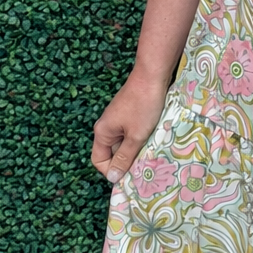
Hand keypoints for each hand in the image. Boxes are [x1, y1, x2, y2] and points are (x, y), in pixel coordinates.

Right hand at [91, 68, 169, 185]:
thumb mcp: (136, 135)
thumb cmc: (144, 105)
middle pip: (112, 152)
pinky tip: (153, 139)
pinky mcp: (129, 113)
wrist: (153, 75)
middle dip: (126, 161)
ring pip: (124, 143)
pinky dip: (140, 138)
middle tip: (143, 167)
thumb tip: (113, 177)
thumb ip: (124, 157)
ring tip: (150, 153)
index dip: (112, 170)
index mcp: (102, 132)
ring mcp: (118, 119)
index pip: (99, 160)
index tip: (129, 175)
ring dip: (136, 149)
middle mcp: (107, 126)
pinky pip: (131, 133)